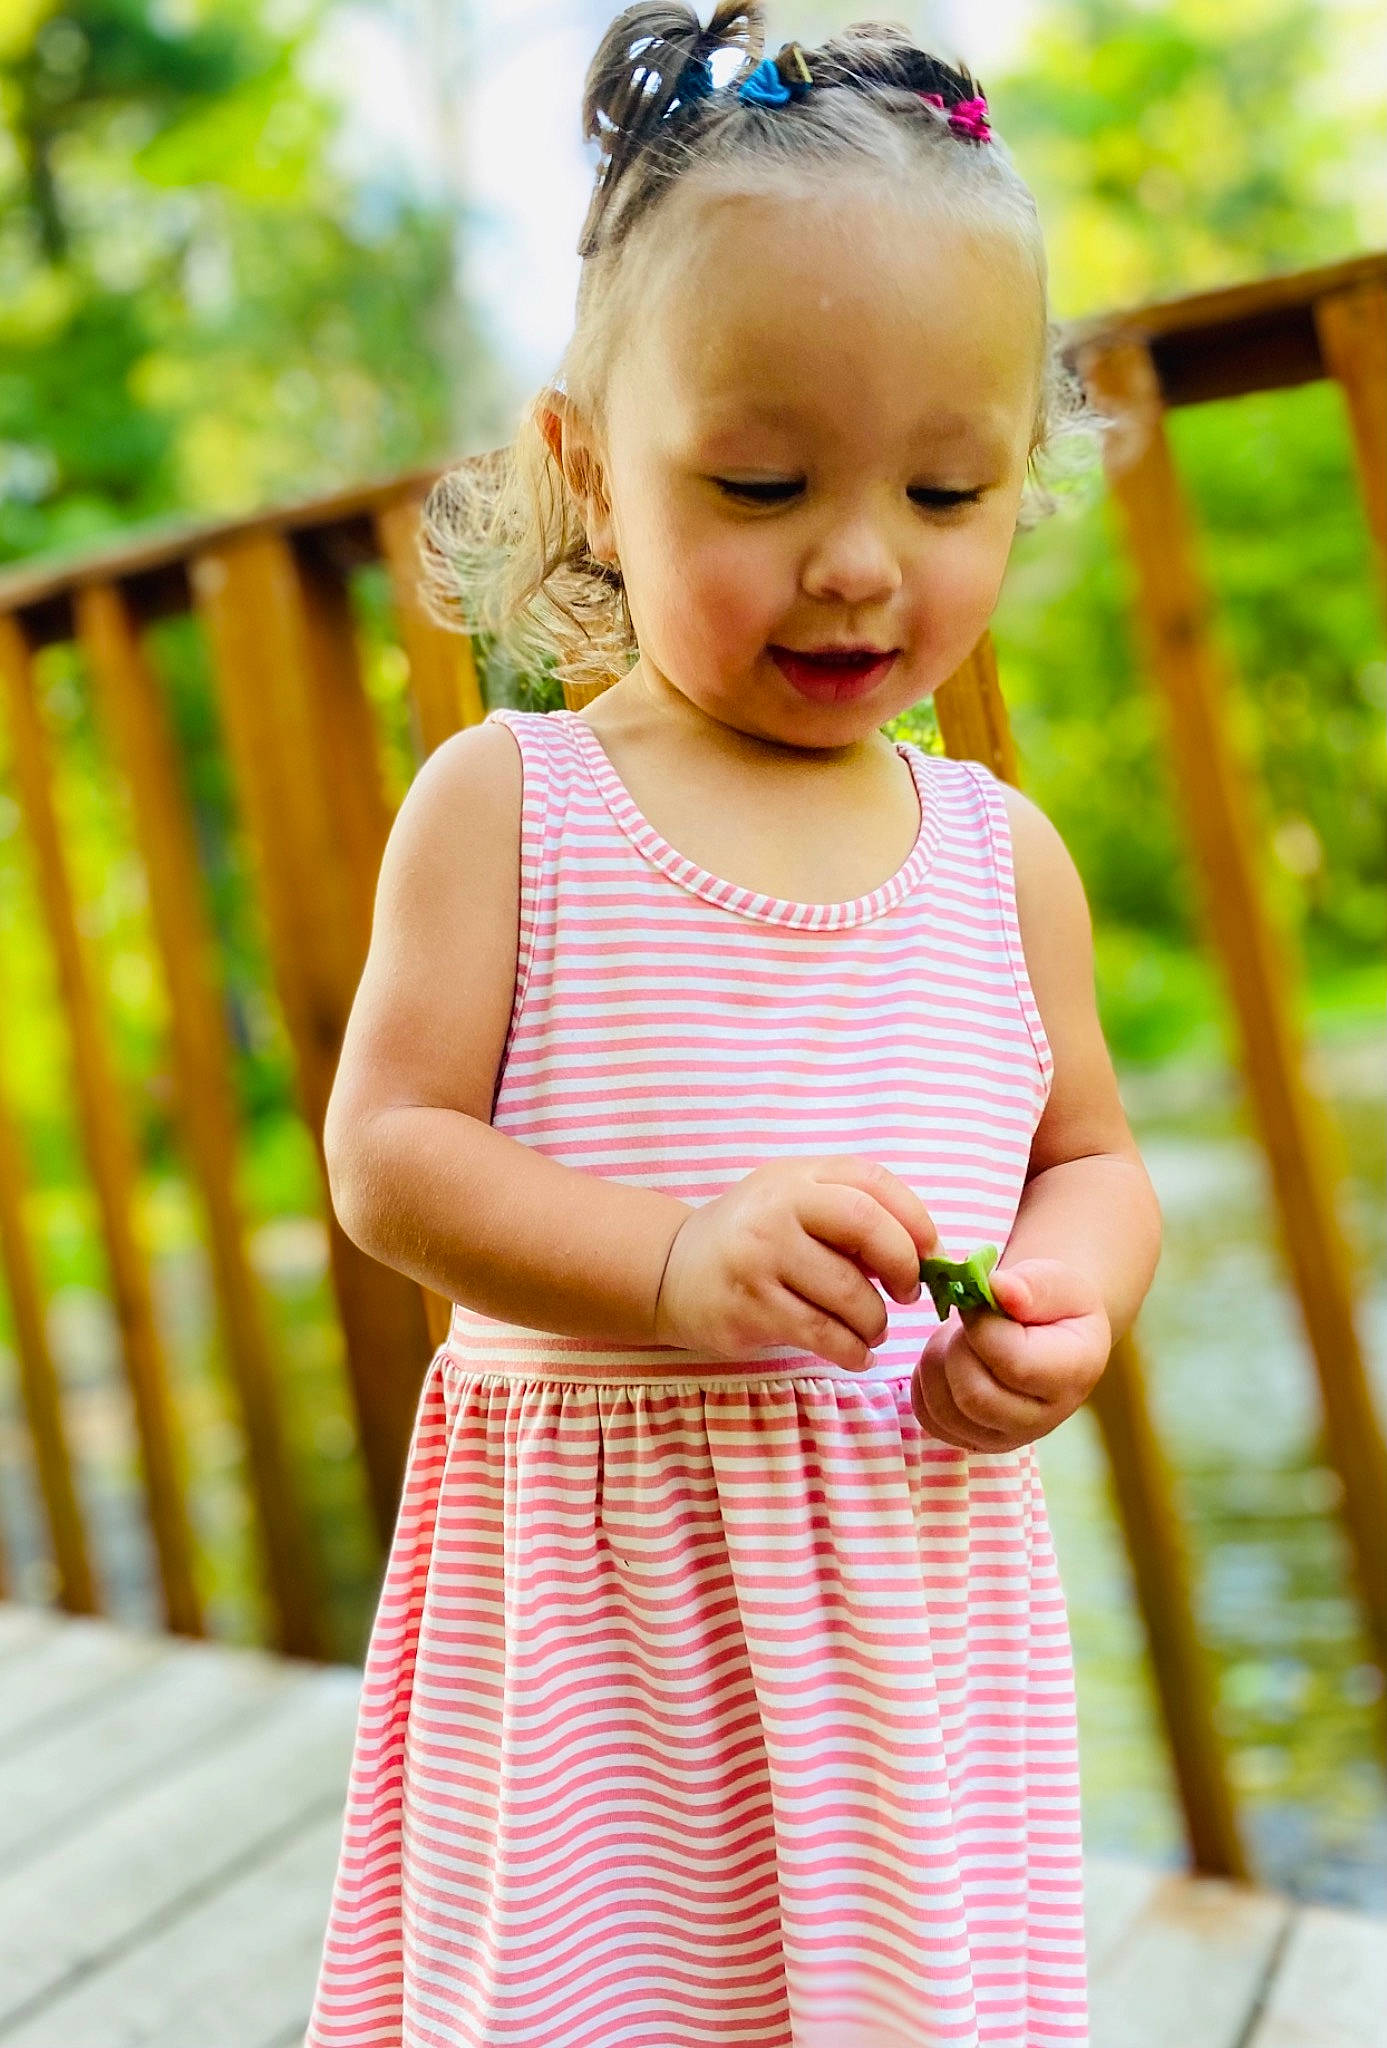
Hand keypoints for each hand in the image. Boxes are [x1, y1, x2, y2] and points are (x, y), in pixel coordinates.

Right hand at [653, 1154, 938, 1373]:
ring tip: (872, 1329)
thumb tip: (930, 1257)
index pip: (873, 1182)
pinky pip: (822, 1334)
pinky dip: (852, 1350)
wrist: (672, 1271)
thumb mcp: (794, 1202)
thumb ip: (853, 1213)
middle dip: (903, 1266)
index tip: (931, 1255)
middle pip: (867, 1226)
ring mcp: (759, 1257)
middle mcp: (776, 1208)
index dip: (915, 1220)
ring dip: (876, 1320)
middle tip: (907, 1294)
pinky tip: (855, 1353)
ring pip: (849, 1293)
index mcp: (798, 1176)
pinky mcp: (748, 1308)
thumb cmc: (755, 1238)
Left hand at [910, 1257, 1110, 1452]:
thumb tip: (999, 1288)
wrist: (1049, 1333)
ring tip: (961, 1337)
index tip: (984, 1299)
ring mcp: (1007, 1437)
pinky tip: (951, 1359)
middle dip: (957, 1347)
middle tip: (969, 1320)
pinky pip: (929, 1416)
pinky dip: (927, 1381)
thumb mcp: (1059, 1282)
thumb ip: (1033, 1284)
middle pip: (973, 1395)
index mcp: (1073, 1375)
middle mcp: (1043, 1420)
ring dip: (938, 1360)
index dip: (983, 1324)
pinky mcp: (975, 1441)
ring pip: (943, 1409)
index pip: (1012, 1363)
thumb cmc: (1055, 1305)